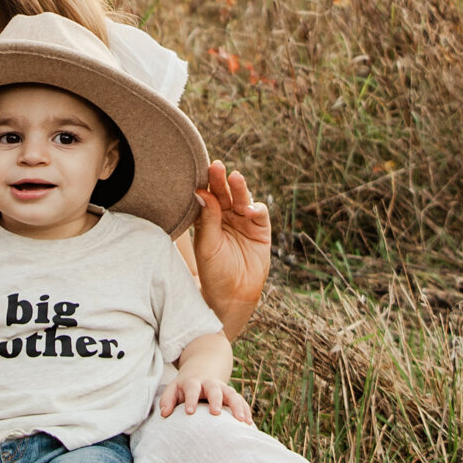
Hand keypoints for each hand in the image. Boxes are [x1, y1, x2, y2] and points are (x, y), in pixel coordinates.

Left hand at [158, 371, 252, 422]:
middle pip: (214, 390)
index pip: (192, 389)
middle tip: (215, 413)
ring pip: (232, 395)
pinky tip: (248, 424)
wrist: (203, 371)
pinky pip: (241, 402)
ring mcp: (223, 389)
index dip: (190, 399)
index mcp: (194, 382)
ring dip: (237, 407)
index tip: (189, 412)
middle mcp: (210, 384)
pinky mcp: (232, 395)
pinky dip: (246, 411)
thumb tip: (164, 414)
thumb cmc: (185, 387)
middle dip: (216, 400)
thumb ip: (167, 400)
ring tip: (241, 421)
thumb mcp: (174, 389)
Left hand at [193, 161, 270, 333]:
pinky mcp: (260, 229)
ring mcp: (244, 221)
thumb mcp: (207, 245)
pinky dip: (255, 208)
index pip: (207, 196)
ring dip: (239, 188)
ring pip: (241, 199)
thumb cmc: (214, 272)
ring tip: (235, 178)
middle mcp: (225, 217)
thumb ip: (207, 219)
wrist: (233, 295)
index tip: (201, 171)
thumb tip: (201, 192)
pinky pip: (259, 213)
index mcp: (208, 218)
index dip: (206, 183)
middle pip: (223, 194)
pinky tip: (247, 210)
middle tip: (217, 166)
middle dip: (221, 180)